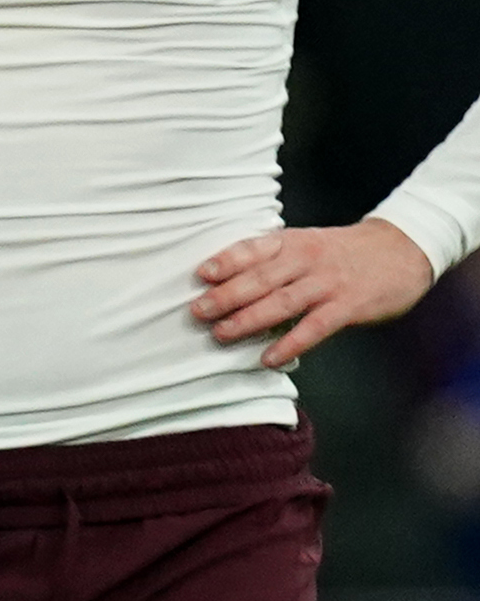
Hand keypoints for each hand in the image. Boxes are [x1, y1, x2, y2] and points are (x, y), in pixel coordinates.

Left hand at [194, 216, 434, 369]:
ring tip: (221, 334)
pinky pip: (315, 328)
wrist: (404, 249)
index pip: (254, 249)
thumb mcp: (307, 243)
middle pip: (261, 278)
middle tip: (197, 312)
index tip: (200, 274)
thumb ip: (273, 260)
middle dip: (226, 295)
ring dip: (249, 320)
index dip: (226, 261)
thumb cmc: (343, 252)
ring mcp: (328, 283)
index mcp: (292, 242)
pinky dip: (290, 344)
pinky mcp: (349, 306)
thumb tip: (225, 284)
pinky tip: (269, 358)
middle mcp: (307, 260)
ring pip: (282, 302)